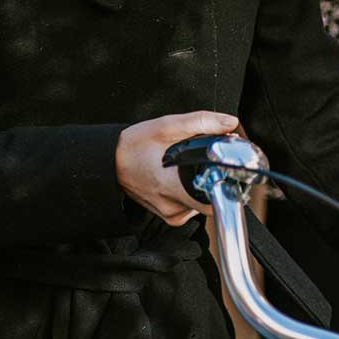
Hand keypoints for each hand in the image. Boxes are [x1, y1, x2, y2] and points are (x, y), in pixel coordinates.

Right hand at [115, 111, 240, 226]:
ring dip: (203, 184)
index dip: (228, 180)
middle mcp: (173, 205)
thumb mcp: (167, 126)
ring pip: (203, 202)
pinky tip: (182, 179)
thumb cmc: (133, 146)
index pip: (216, 197)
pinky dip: (193, 192)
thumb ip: (201, 123)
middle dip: (216, 177)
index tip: (230, 167)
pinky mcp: (168, 216)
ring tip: (190, 168)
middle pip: (213, 197)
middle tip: (207, 161)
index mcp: (173, 185)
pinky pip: (192, 207)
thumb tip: (229, 122)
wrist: (109, 162)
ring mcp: (170, 213)